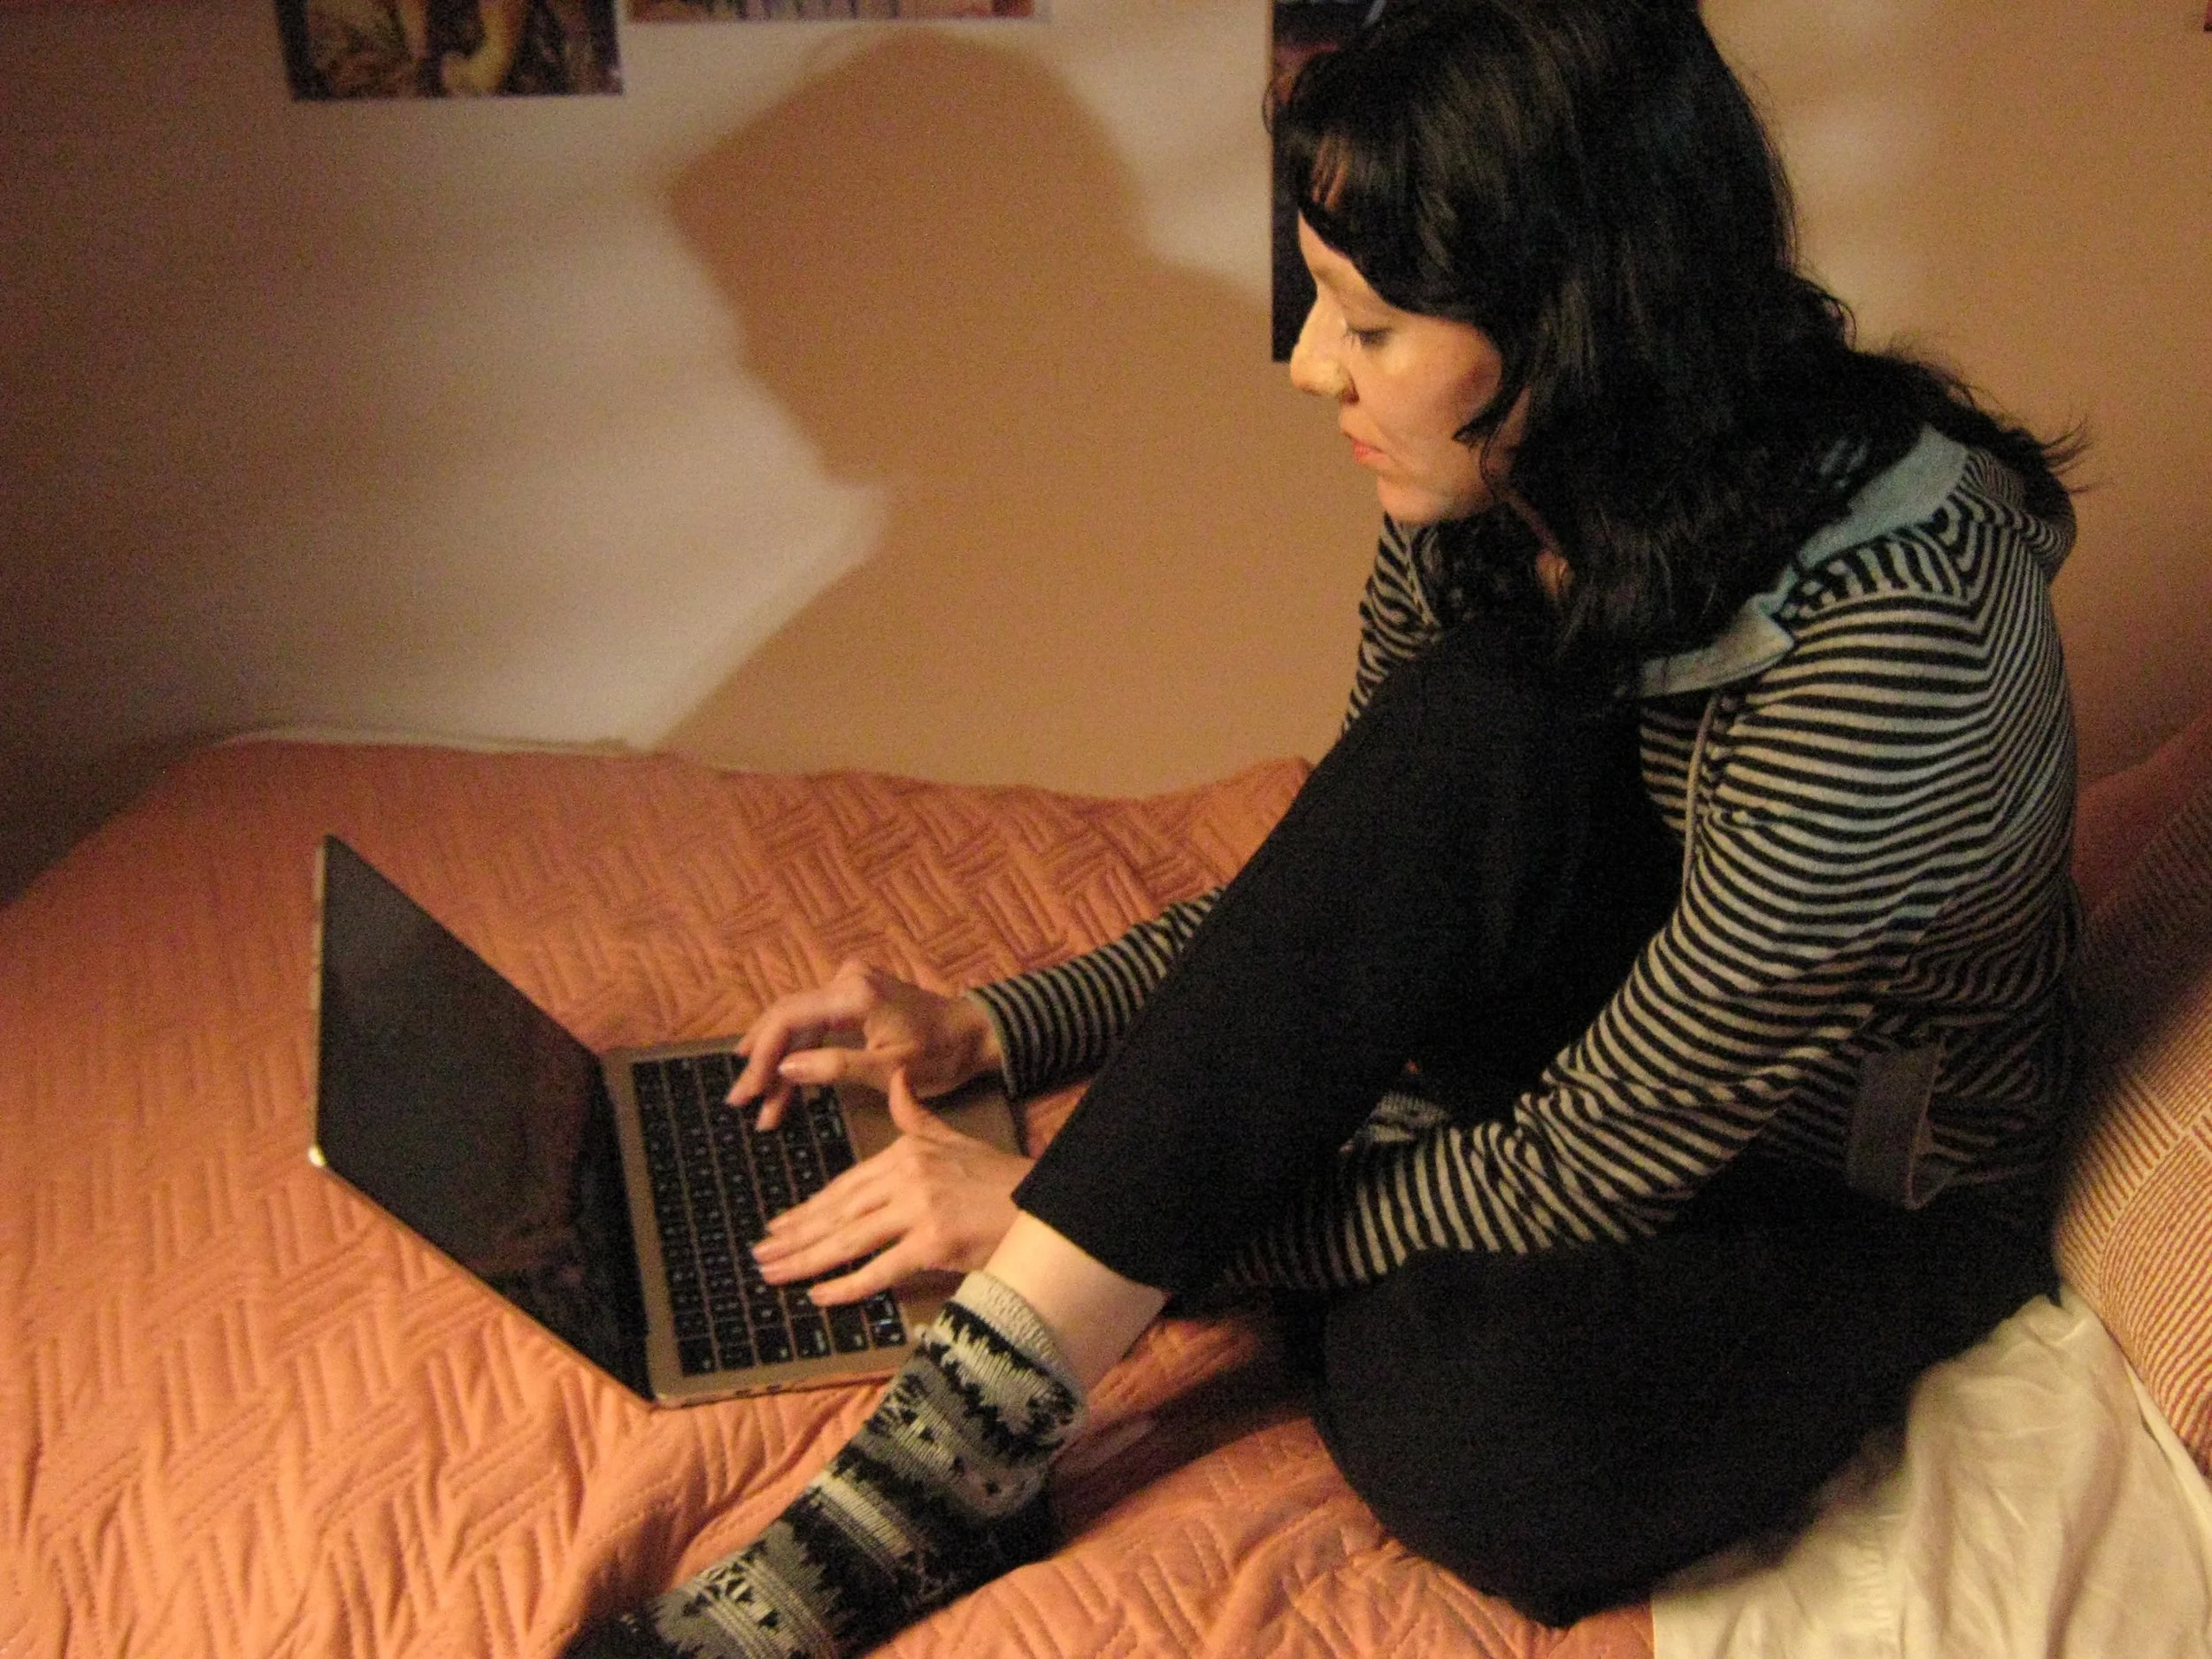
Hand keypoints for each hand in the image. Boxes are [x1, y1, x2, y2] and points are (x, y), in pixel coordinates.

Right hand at [730, 959, 1003, 1129]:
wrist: (975, 1034)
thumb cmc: (940, 1055)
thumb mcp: (888, 1071)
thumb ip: (834, 1068)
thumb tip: (784, 1070)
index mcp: (854, 994)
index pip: (789, 1020)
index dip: (762, 1058)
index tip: (748, 1094)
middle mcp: (847, 978)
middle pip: (787, 1017)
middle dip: (762, 1061)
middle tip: (741, 1100)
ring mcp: (850, 981)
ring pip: (798, 1020)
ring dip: (779, 1059)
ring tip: (761, 1100)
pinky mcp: (854, 991)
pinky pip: (815, 1018)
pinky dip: (800, 1049)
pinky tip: (783, 1077)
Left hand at [752, 1070, 1032, 1304]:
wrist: (1041, 1205)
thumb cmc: (996, 1178)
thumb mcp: (953, 1137)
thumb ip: (916, 1115)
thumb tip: (896, 1079)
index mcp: (905, 1152)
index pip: (844, 1185)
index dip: (807, 1208)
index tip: (776, 1226)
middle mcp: (906, 1176)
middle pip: (837, 1212)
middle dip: (793, 1237)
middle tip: (759, 1256)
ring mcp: (919, 1210)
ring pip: (848, 1239)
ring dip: (805, 1261)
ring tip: (772, 1275)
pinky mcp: (933, 1243)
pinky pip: (879, 1269)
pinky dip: (846, 1286)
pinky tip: (818, 1296)